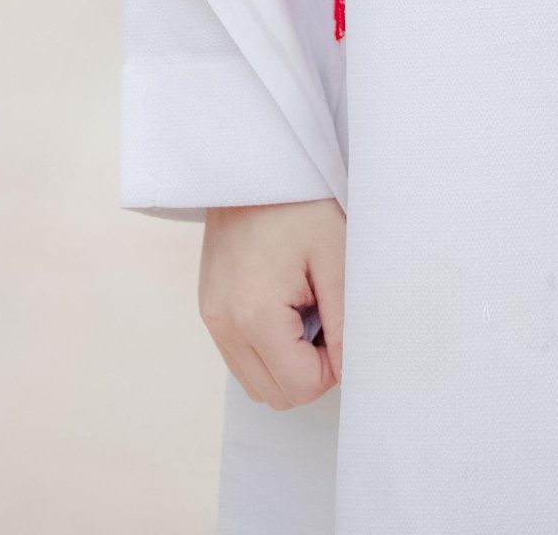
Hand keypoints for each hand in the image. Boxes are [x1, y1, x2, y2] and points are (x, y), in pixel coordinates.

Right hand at [199, 198, 346, 407]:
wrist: (252, 162)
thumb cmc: (298, 202)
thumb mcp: (336, 255)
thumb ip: (344, 321)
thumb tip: (348, 370)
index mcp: (253, 315)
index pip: (300, 387)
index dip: (332, 366)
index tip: (339, 322)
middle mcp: (223, 325)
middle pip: (276, 395)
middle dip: (309, 369)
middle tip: (324, 315)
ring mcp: (210, 318)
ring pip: (257, 382)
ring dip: (287, 361)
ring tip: (304, 307)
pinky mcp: (209, 309)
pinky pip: (242, 357)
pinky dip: (268, 348)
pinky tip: (284, 305)